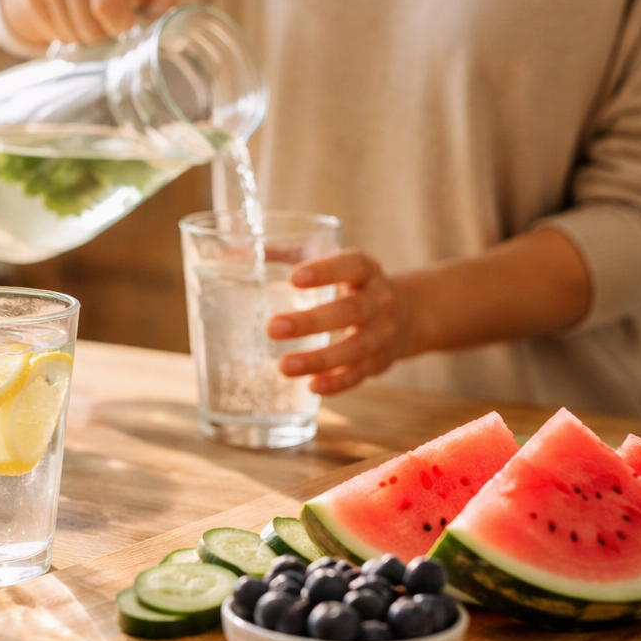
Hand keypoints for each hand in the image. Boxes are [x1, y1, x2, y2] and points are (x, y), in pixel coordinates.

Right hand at [2, 0, 176, 46]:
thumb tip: (167, 27)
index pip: (105, 9)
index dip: (120, 27)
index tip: (127, 23)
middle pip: (87, 29)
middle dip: (104, 37)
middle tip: (110, 25)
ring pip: (69, 36)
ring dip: (86, 39)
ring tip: (93, 19)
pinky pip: (51, 33)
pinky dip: (67, 36)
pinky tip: (75, 18)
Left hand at [266, 252, 418, 395]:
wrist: (409, 313)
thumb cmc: (350, 282)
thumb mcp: (328, 259)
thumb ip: (282, 254)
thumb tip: (230, 255)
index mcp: (366, 270)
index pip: (351, 266)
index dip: (325, 271)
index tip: (294, 277)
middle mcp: (378, 301)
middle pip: (350, 312)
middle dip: (311, 322)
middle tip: (272, 328)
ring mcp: (381, 334)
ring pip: (354, 349)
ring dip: (319, 359)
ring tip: (283, 365)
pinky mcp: (378, 362)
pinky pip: (359, 375)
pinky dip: (336, 383)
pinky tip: (312, 387)